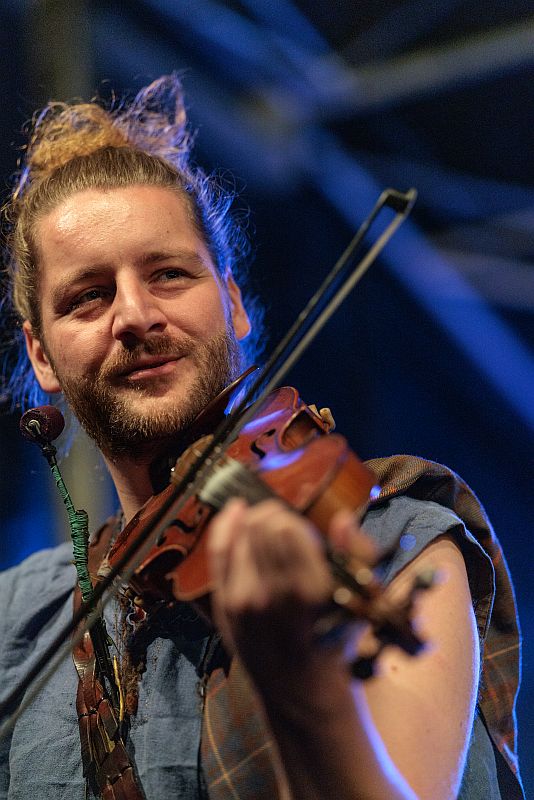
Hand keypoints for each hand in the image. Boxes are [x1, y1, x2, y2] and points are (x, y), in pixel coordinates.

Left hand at [207, 498, 377, 687]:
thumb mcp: (359, 599)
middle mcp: (272, 595)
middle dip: (273, 515)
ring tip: (265, 529)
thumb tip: (342, 519)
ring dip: (254, 522)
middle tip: (282, 524)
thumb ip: (358, 552)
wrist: (298, 686)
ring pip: (240, 533)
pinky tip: (236, 512)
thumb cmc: (331, 637)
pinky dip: (227, 525)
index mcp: (310, 592)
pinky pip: (218, 549)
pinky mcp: (225, 603)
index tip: (300, 527)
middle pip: (260, 527)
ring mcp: (244, 600)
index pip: (285, 529)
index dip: (292, 518)